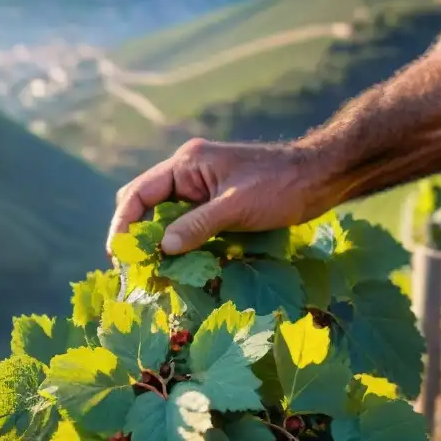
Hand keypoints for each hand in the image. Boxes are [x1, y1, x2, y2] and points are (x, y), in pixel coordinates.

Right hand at [106, 138, 337, 255]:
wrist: (322, 176)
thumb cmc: (281, 185)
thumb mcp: (236, 206)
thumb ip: (197, 226)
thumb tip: (163, 249)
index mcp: (186, 164)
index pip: (139, 193)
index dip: (123, 225)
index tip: (117, 256)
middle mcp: (188, 174)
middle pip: (146, 205)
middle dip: (136, 236)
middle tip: (132, 270)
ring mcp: (202, 189)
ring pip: (166, 219)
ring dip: (158, 245)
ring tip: (151, 276)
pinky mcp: (216, 204)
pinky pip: (187, 226)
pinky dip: (180, 246)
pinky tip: (179, 268)